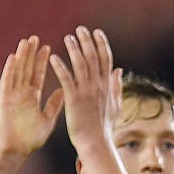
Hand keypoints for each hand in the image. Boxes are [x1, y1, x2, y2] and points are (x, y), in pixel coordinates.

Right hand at [0, 36, 64, 156]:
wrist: (17, 149)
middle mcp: (22, 93)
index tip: (48, 47)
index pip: (38, 75)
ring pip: (16, 72)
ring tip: (24, 42)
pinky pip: (6, 82)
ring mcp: (12, 95)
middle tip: (35, 38)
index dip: (42, 61)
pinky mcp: (4, 100)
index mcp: (33, 97)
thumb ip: (54, 105)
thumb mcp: (48, 119)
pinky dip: (9, 70)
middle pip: (27, 69)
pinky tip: (12, 58)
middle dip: (31, 54)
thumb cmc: (32, 138)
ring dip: (20, 57)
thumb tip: (65, 90)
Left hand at [49, 26, 121, 154]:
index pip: (106, 60)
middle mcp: (98, 87)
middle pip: (93, 57)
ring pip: (81, 64)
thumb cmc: (104, 127)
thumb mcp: (115, 105)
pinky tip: (53, 57)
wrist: (96, 144)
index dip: (102, 44)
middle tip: (80, 29)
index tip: (97, 32)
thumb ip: (116, 86)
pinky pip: (66, 79)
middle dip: (87, 41)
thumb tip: (119, 70)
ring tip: (67, 38)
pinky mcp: (74, 100)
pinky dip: (60, 67)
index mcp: (107, 87)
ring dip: (74, 49)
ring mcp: (86, 93)